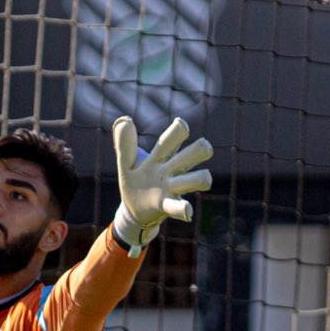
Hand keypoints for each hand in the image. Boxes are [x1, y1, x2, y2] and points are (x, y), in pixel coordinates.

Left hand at [110, 115, 214, 255]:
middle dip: (201, 149)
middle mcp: (171, 170)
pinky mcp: (167, 206)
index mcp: (160, 157)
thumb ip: (125, 144)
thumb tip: (124, 119)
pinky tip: (187, 211)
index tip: (180, 125)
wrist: (132, 212)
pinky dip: (183, 209)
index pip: (174, 137)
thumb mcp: (127, 164)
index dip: (179, 129)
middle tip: (202, 149)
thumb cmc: (135, 183)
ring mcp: (172, 188)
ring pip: (196, 179)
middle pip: (194, 153)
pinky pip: (178, 207)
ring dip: (201, 178)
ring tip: (204, 180)